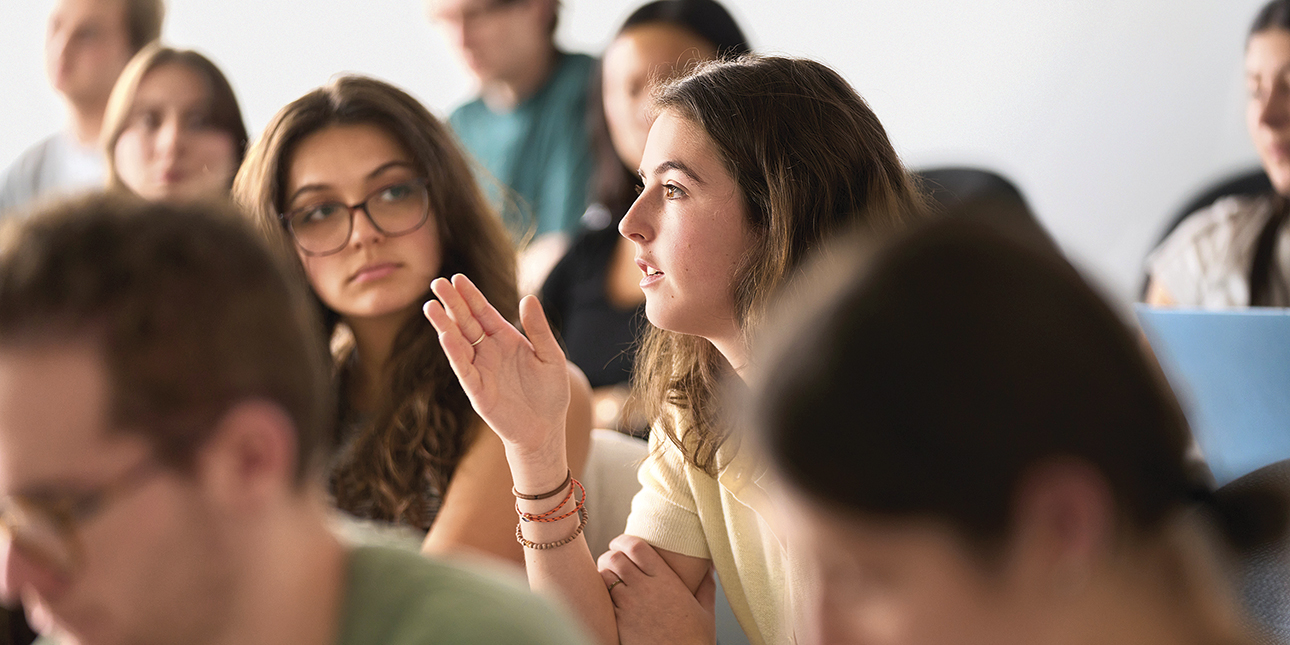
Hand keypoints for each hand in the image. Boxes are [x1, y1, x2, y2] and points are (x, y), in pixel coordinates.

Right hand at [423, 275, 569, 461]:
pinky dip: (454, 353)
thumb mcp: (551, 357)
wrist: (546, 430)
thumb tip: (528, 298)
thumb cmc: (550, 393)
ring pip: (458, 343)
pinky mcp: (477, 391)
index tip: (457, 278)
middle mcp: (489, 352)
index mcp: (506, 339)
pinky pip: (464, 369)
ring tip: (431, 306)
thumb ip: (539, 329)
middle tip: (437, 283)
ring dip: (445, 325)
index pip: (484, 312)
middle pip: (466, 322)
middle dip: (452, 303)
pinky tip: (445, 336)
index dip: (471, 296)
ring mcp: (480, 370)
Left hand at [598, 535, 716, 644]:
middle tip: (612, 560)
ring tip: (608, 578)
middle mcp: (644, 589)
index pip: (636, 547)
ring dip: (604, 574)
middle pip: (614, 558)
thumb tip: (710, 568)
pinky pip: (602, 600)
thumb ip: (706, 586)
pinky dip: (602, 594)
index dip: (624, 540)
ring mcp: (628, 607)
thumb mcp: (705, 611)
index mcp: (665, 580)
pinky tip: (608, 598)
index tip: (621, 543)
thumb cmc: (694, 641)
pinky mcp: (618, 623)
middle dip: (610, 555)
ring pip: (604, 577)